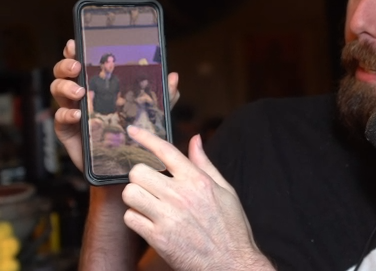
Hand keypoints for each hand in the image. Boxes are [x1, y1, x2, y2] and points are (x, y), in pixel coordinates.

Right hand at [50, 39, 180, 171]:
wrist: (125, 165)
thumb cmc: (136, 133)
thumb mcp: (154, 112)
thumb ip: (164, 95)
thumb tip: (174, 76)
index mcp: (99, 85)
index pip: (83, 63)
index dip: (75, 51)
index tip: (74, 43)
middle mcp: (82, 95)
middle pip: (64, 72)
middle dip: (66, 65)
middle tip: (77, 66)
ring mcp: (73, 111)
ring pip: (57, 90)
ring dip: (65, 87)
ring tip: (79, 91)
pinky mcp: (67, 131)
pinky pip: (59, 118)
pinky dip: (66, 114)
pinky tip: (78, 114)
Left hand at [122, 127, 272, 270]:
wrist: (232, 262)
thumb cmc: (231, 228)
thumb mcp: (225, 190)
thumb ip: (205, 164)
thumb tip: (196, 140)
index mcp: (197, 180)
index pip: (165, 150)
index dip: (145, 137)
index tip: (132, 131)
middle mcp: (180, 194)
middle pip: (139, 171)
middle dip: (140, 176)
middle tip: (149, 184)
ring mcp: (168, 216)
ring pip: (130, 193)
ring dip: (135, 197)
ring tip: (148, 203)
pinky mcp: (158, 238)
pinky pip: (130, 218)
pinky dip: (136, 219)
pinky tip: (149, 222)